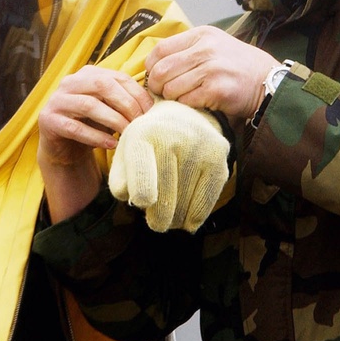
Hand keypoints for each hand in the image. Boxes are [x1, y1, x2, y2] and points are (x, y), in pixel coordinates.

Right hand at [38, 65, 153, 221]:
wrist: (64, 148)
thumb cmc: (92, 125)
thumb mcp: (109, 109)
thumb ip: (124, 101)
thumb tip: (154, 104)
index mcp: (88, 74)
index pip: (117, 77)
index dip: (136, 93)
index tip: (151, 111)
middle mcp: (70, 82)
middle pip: (103, 86)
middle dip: (126, 104)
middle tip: (140, 122)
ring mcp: (57, 100)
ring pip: (89, 105)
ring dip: (113, 120)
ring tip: (128, 133)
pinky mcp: (48, 120)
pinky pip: (75, 128)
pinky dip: (96, 137)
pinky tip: (111, 145)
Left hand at [109, 99, 228, 232]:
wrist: (180, 118)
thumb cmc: (146, 146)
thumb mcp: (124, 158)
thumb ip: (120, 184)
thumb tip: (138, 202)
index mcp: (142, 136)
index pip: (143, 184)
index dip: (142, 199)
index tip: (143, 203)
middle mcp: (172, 137)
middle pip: (164, 201)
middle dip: (158, 220)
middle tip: (156, 221)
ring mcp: (199, 145)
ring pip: (185, 207)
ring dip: (176, 219)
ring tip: (170, 213)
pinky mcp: (219, 155)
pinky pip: (207, 204)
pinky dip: (195, 217)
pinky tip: (187, 214)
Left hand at [144, 25, 276, 119]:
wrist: (267, 81)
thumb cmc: (237, 65)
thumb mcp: (214, 45)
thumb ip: (188, 50)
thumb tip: (155, 65)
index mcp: (201, 35)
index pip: (160, 49)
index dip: (151, 66)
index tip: (154, 76)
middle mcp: (205, 49)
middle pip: (161, 70)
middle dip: (157, 86)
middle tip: (163, 93)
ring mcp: (211, 69)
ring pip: (171, 88)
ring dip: (172, 98)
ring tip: (183, 98)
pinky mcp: (216, 89)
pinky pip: (186, 101)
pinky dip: (186, 106)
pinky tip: (197, 103)